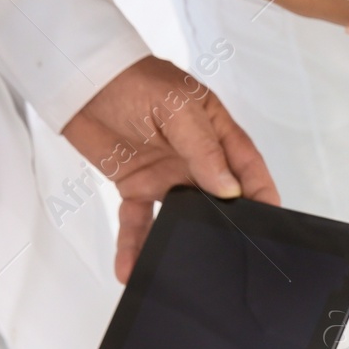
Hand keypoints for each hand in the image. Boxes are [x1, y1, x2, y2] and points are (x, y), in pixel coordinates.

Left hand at [62, 55, 280, 281]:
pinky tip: (132, 266)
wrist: (79, 78)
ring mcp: (168, 176)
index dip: (262, 195)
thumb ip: (203, 147)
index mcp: (217, 133)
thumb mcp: (176, 105)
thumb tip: (229, 189)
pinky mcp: (137, 188)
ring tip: (180, 270)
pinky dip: (134, 245)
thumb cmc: (131, 78)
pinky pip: (139, 223)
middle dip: (226, 228)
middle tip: (230, 254)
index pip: (249, 169)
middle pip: (220, 201)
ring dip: (180, 243)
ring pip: (181, 219)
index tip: (269, 223)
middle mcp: (197, 159)